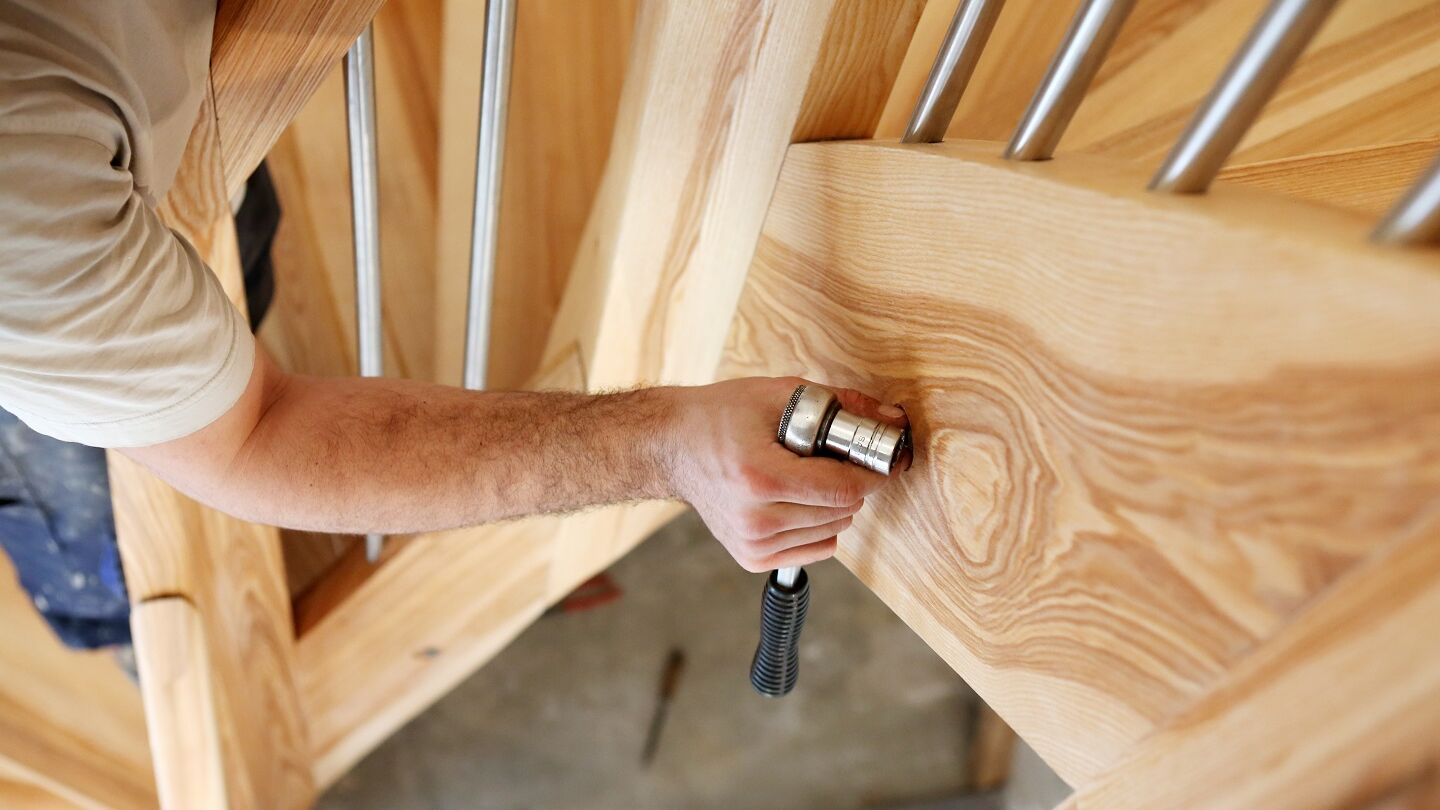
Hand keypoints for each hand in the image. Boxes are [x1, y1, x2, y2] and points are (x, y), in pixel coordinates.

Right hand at [667, 377, 908, 572]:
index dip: (871, 473)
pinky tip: (798, 500)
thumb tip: (892, 420)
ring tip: (806, 476)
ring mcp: (751, 543)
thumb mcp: (780, 395)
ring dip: (834, 504)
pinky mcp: (752, 557)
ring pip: (833, 531)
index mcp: (760, 478)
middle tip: (833, 458)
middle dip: (850, 483)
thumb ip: (841, 405)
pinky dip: (820, 525)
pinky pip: (816, 549)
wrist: (673, 446)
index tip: (881, 459)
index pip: (842, 489)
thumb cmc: (721, 416)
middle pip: (842, 511)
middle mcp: (755, 519)